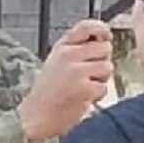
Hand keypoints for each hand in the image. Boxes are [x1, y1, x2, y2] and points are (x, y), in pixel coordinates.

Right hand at [18, 19, 114, 142]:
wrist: (36, 116)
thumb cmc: (48, 91)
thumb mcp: (56, 61)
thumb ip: (76, 48)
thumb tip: (104, 40)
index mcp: (61, 47)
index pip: (86, 27)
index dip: (101, 29)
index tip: (106, 35)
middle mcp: (68, 56)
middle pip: (105, 47)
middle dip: (102, 61)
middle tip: (89, 73)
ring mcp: (77, 72)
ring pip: (107, 67)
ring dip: (100, 79)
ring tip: (84, 86)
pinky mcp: (84, 89)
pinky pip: (104, 87)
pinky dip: (97, 95)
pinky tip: (82, 97)